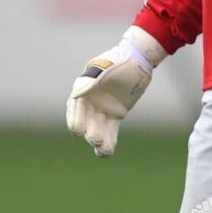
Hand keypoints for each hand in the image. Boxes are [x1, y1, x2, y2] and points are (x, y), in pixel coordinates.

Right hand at [65, 26, 167, 155]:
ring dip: (99, 141)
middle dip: (89, 132)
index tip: (79, 130)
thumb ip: (92, 79)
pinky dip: (109, 141)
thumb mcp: (105, 66)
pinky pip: (110, 130)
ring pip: (97, 129)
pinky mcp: (115, 115)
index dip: (76, 119)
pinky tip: (108, 152)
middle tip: (96, 140)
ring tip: (104, 153)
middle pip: (86, 121)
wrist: (136, 59)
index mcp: (83, 89)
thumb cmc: (118, 60)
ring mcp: (102, 109)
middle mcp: (90, 101)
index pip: (74, 108)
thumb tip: (76, 93)